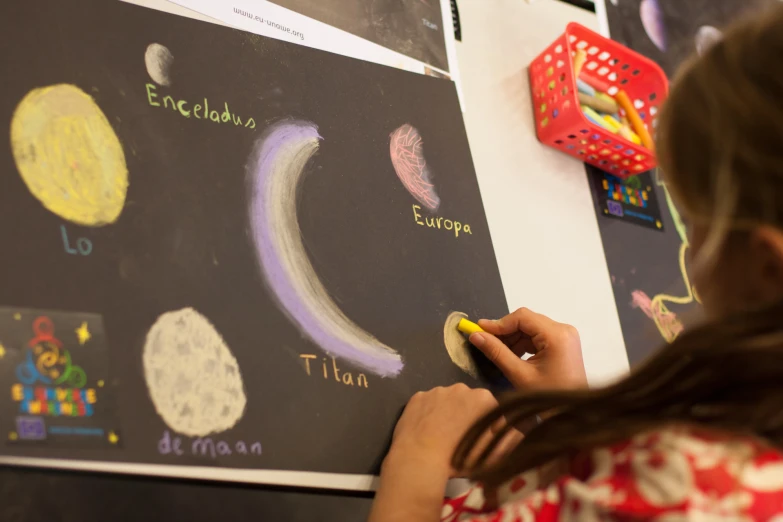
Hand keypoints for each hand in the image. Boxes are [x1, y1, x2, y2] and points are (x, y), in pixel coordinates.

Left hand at [387, 384, 497, 475]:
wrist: (419, 459)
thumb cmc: (459, 458)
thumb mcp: (491, 455)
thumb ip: (507, 440)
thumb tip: (516, 433)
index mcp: (483, 398)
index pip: (491, 407)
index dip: (488, 423)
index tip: (481, 438)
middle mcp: (461, 387)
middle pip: (468, 399)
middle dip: (467, 413)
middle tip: (460, 436)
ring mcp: (437, 390)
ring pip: (447, 399)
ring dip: (447, 411)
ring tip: (440, 434)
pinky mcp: (417, 396)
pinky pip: (427, 402)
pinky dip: (428, 412)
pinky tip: (424, 429)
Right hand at [469, 308, 586, 390]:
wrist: (571, 412)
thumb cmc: (549, 397)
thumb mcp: (519, 374)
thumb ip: (496, 352)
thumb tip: (476, 336)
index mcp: (556, 335)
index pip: (522, 317)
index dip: (499, 323)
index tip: (479, 329)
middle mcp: (563, 330)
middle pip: (526, 321)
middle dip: (505, 332)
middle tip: (485, 341)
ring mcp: (564, 336)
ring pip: (530, 328)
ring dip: (512, 339)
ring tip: (498, 352)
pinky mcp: (562, 343)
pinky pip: (537, 336)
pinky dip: (522, 344)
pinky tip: (511, 356)